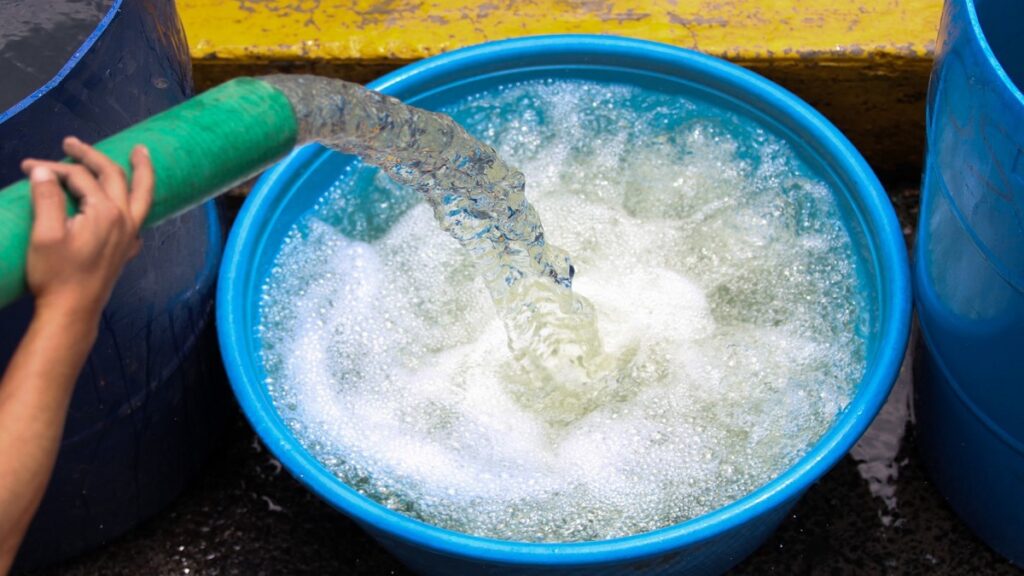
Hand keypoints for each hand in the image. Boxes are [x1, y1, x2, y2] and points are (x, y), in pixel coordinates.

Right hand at [20, 137, 153, 324]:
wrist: (72, 311)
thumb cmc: (56, 275)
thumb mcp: (44, 234)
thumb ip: (46, 198)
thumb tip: (44, 170)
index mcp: (106, 212)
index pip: (80, 177)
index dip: (53, 167)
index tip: (28, 167)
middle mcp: (124, 219)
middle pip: (114, 176)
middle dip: (92, 155)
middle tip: (71, 142)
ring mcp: (129, 235)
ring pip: (140, 195)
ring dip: (140, 171)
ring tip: (140, 151)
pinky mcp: (126, 250)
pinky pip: (139, 217)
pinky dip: (137, 201)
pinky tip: (133, 201)